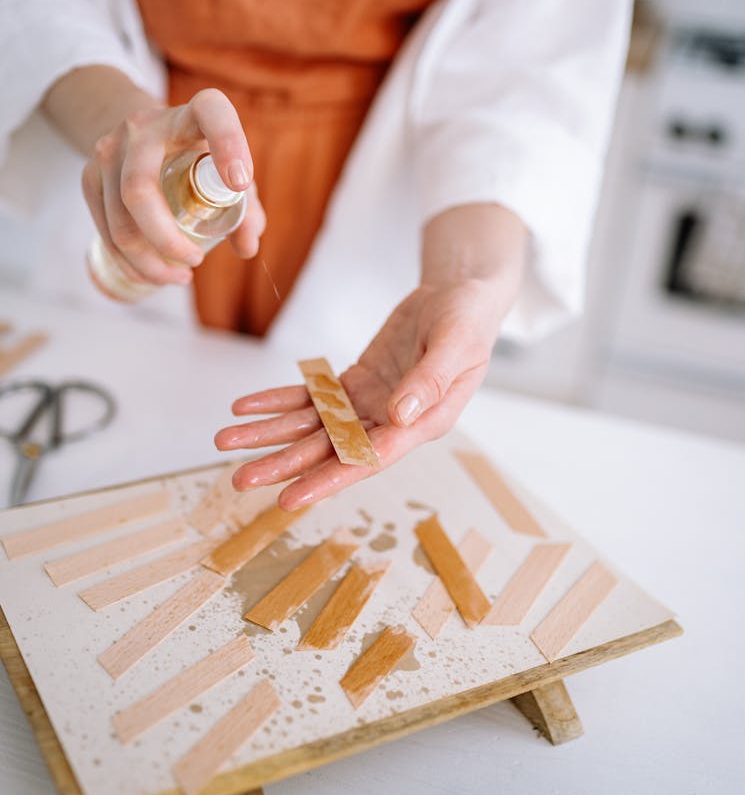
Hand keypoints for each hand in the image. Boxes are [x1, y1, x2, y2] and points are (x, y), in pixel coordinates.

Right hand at [43, 66, 264, 287]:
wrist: (141, 132)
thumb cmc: (197, 156)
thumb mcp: (227, 171)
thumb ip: (246, 208)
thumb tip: (247, 247)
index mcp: (190, 114)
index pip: (211, 112)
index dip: (228, 143)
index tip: (240, 182)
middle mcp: (143, 127)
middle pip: (139, 191)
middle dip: (167, 241)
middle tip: (196, 260)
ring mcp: (108, 151)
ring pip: (120, 223)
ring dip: (150, 263)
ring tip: (180, 278)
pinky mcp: (90, 177)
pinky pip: (105, 231)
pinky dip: (130, 263)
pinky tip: (152, 274)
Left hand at [215, 272, 518, 509]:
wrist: (459, 295)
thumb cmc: (468, 320)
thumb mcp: (456, 343)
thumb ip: (429, 380)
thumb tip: (396, 416)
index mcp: (422, 423)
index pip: (368, 460)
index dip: (328, 480)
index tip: (290, 498)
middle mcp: (391, 423)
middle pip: (329, 451)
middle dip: (283, 465)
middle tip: (240, 480)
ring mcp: (369, 406)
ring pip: (311, 427)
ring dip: (269, 435)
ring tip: (226, 441)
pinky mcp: (355, 385)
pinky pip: (311, 397)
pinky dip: (277, 401)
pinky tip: (245, 407)